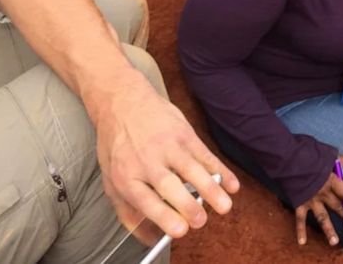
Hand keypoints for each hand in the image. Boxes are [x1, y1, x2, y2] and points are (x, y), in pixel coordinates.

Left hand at [90, 71, 240, 238]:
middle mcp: (148, 162)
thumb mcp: (110, 180)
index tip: (180, 230)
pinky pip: (206, 155)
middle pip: (170, 186)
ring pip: (193, 170)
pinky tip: (232, 185)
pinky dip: (221, 170)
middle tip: (201, 221)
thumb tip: (148, 240)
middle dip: (188, 205)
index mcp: (126, 176)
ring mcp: (169, 146)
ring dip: (211, 189)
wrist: (124, 102)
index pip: (146, 200)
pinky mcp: (185, 134)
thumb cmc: (117, 145)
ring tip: (224, 206)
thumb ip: (128, 211)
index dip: (164, 216)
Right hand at [295, 152, 342, 246]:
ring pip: (322, 217)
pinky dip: (300, 231)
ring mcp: (311, 200)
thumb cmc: (308, 155)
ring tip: (335, 242)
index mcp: (331, 180)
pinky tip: (302, 242)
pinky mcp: (300, 203)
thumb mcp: (327, 155)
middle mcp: (323, 193)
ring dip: (329, 230)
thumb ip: (341, 160)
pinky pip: (300, 219)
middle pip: (337, 206)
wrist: (288, 159)